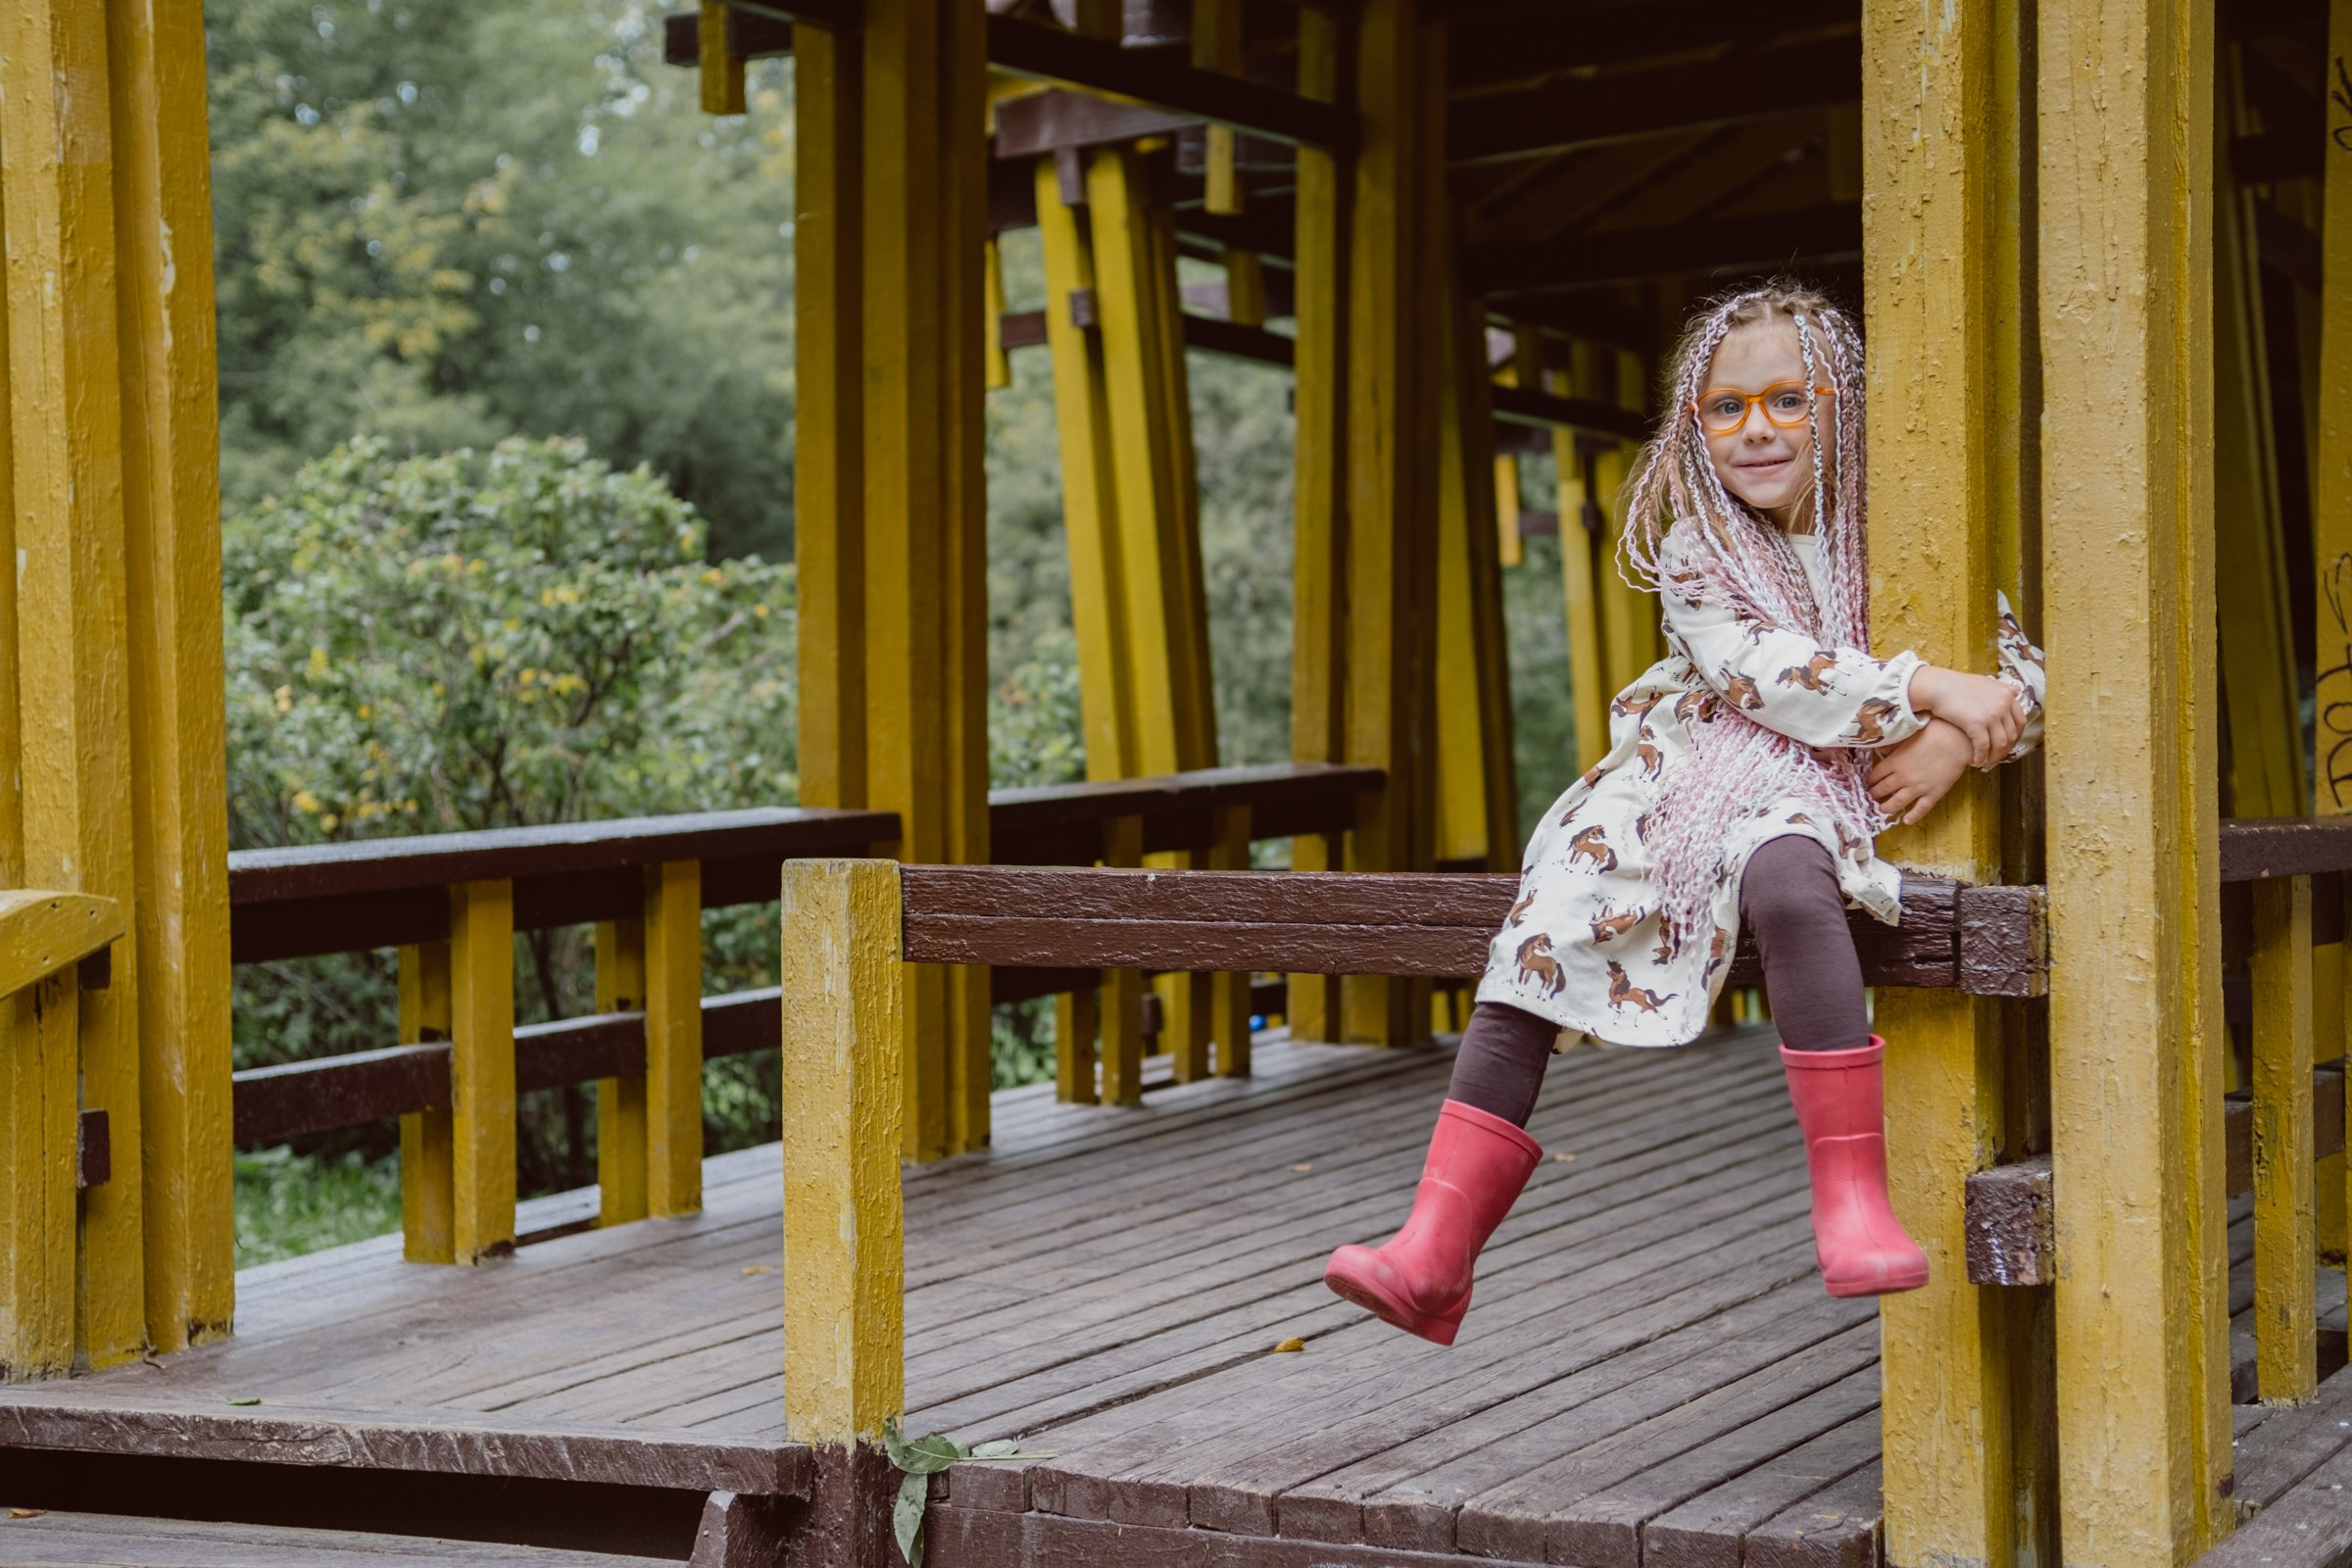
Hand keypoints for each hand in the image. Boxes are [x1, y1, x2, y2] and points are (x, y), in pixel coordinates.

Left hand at [1870, 718, 1971, 825]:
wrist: (1958, 741)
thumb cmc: (1934, 733)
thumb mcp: (1908, 735)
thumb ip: (1893, 745)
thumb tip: (1881, 750)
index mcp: (1895, 761)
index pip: (1876, 774)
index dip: (1870, 780)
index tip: (1869, 782)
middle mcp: (1903, 777)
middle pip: (1883, 789)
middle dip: (1875, 794)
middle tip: (1872, 796)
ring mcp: (1918, 787)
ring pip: (1897, 802)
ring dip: (1887, 807)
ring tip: (1882, 809)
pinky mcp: (1933, 794)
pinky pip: (1921, 809)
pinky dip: (1913, 816)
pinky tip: (1906, 821)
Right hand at [1907, 664, 2024, 766]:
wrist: (1938, 686)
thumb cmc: (1958, 684)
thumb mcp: (1984, 682)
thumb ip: (2002, 688)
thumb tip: (2016, 691)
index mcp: (2006, 696)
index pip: (2021, 721)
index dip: (2016, 736)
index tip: (2009, 744)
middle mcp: (2002, 705)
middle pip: (2012, 735)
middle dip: (2006, 750)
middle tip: (1997, 756)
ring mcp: (1990, 715)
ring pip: (2000, 743)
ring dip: (1994, 756)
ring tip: (1987, 762)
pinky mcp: (1976, 724)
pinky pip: (1983, 746)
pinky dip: (1981, 756)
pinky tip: (1976, 761)